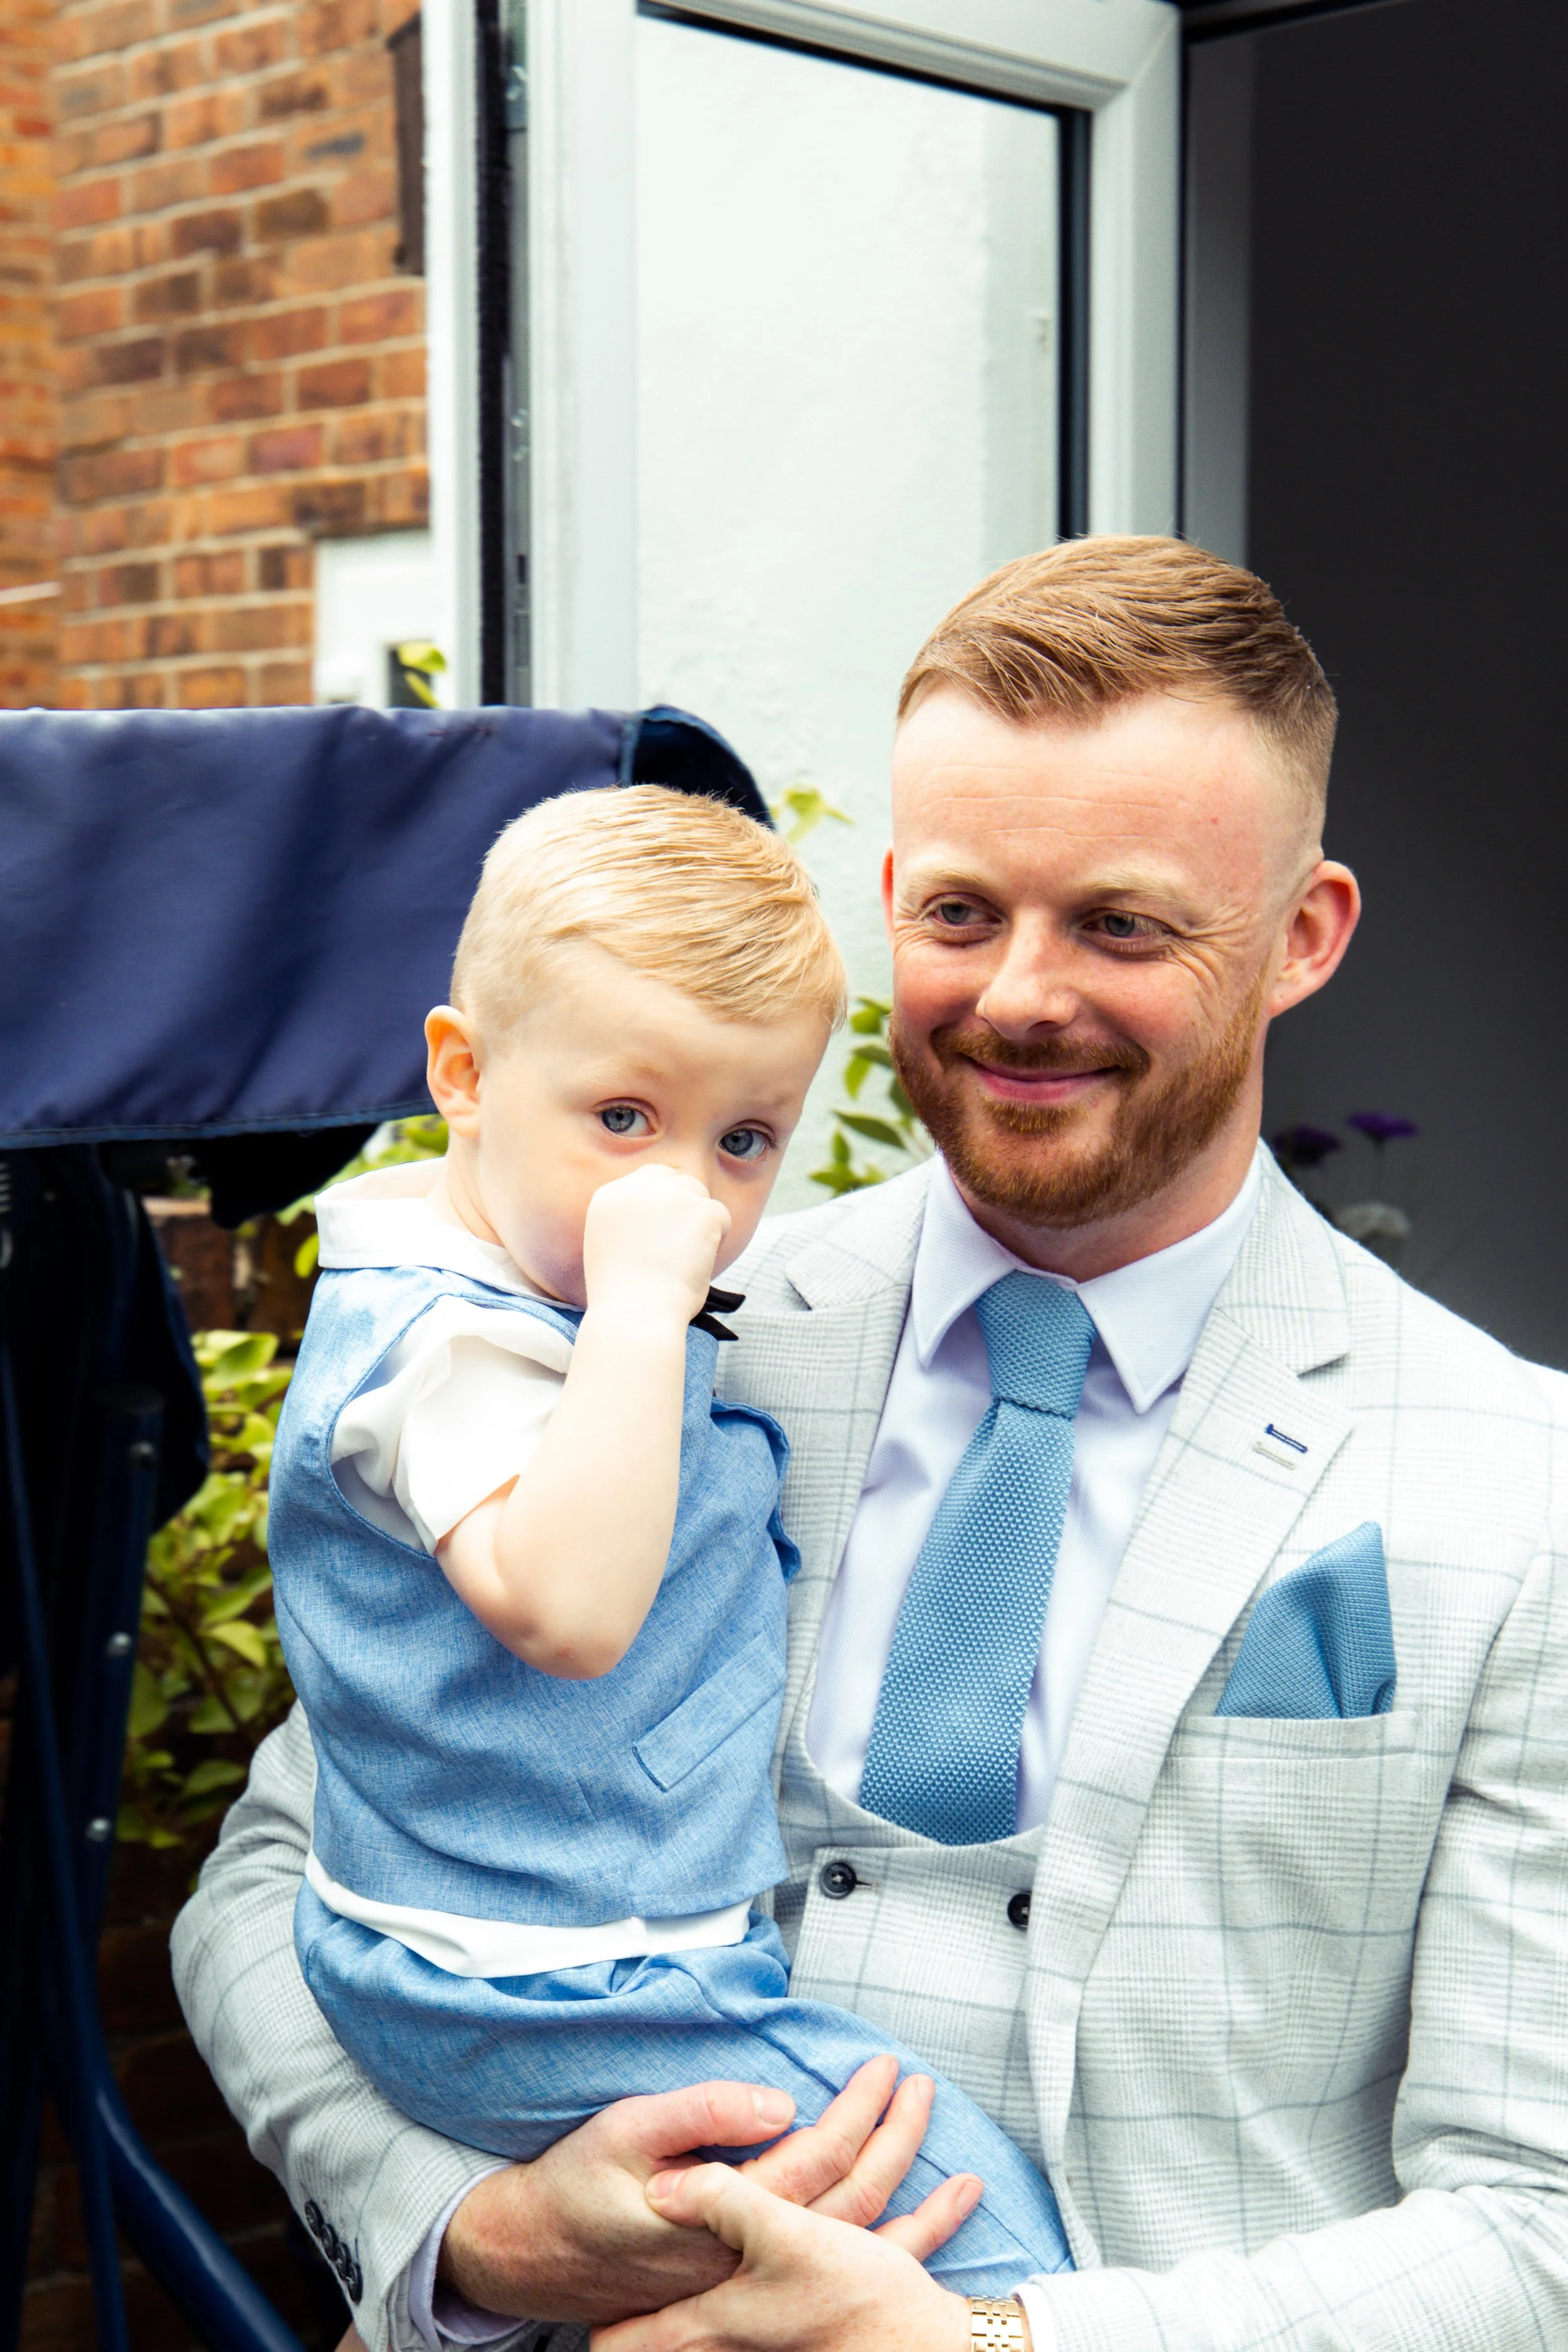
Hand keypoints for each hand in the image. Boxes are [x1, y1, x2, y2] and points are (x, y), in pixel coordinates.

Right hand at [440, 2059, 950, 2326]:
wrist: (535, 2254)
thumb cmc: (580, 2183)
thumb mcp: (629, 2128)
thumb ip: (704, 2112)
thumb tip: (780, 2100)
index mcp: (727, 2213)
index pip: (818, 2157)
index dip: (859, 2110)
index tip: (884, 2067)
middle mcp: (751, 2255)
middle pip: (849, 2201)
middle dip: (896, 2142)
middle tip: (923, 2090)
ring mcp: (752, 2279)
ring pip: (850, 2244)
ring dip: (908, 2203)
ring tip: (953, 2168)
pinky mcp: (745, 2285)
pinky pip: (830, 2267)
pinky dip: (883, 2247)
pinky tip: (914, 2233)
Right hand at [583, 1165, 729, 1324]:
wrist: (635, 1313)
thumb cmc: (624, 1294)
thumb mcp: (610, 1245)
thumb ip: (632, 1221)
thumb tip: (664, 1217)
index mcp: (609, 1196)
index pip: (649, 1177)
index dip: (665, 1199)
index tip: (669, 1225)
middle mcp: (637, 1187)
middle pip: (678, 1179)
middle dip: (686, 1206)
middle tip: (684, 1243)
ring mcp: (671, 1195)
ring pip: (700, 1197)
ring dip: (700, 1224)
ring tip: (685, 1259)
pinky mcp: (700, 1209)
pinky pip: (721, 1216)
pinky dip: (717, 1240)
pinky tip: (697, 1262)